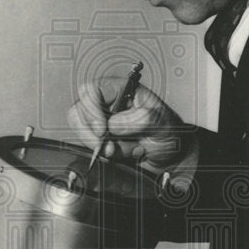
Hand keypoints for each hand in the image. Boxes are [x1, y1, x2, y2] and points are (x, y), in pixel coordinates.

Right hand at [67, 79, 193, 171]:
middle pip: (78, 113)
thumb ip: (141, 120)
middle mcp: (107, 105)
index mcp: (121, 90)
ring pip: (82, 135)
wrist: (171, 158)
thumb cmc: (169, 132)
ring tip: (122, 152)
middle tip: (109, 148)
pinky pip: (89, 150)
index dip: (91, 110)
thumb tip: (113, 125)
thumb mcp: (162, 122)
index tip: (102, 130)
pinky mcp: (100, 143)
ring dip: (100, 148)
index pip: (91, 91)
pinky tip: (123, 156)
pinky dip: (104, 158)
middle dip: (90, 135)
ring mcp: (101, 125)